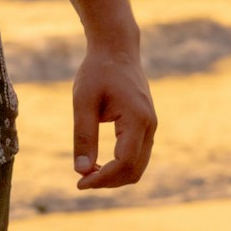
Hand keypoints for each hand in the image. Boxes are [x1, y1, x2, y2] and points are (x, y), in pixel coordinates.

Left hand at [71, 45, 156, 188]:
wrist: (116, 48)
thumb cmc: (98, 70)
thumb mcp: (84, 100)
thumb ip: (83, 135)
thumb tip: (81, 170)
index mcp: (137, 119)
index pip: (124, 163)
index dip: (102, 179)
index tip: (79, 182)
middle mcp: (149, 125)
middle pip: (134, 171)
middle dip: (108, 181)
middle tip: (82, 180)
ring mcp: (151, 126)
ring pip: (138, 166)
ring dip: (115, 176)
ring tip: (88, 173)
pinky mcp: (146, 125)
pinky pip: (137, 155)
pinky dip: (120, 166)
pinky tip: (99, 162)